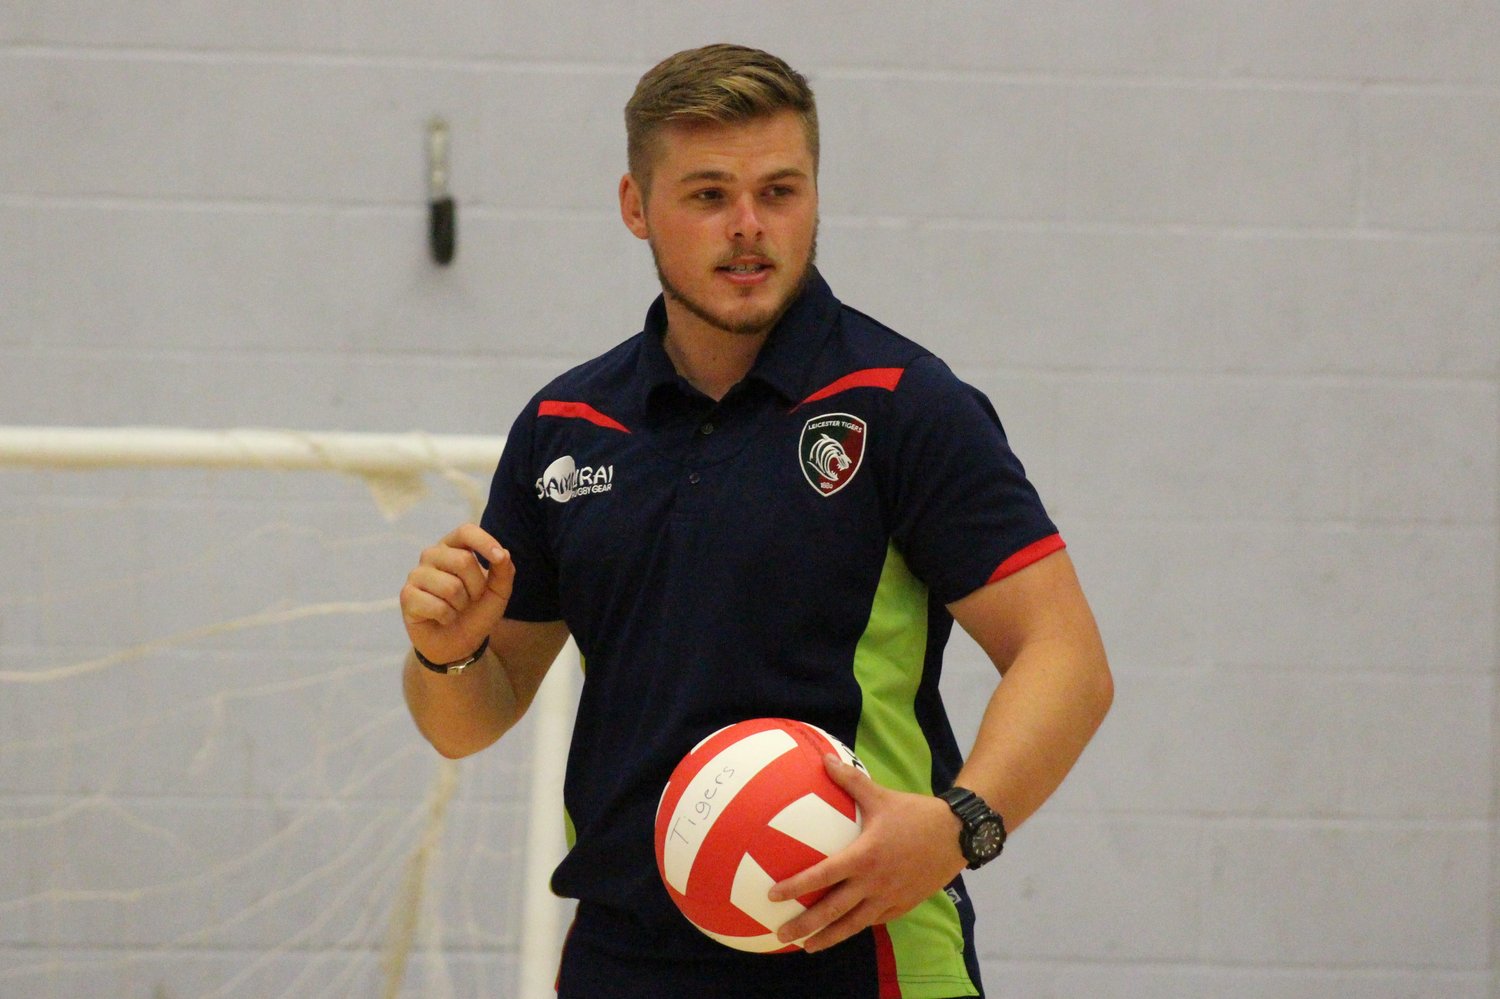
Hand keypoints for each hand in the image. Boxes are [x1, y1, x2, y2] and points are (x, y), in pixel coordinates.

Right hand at [400, 523, 514, 664]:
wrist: (458, 644)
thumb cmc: (477, 612)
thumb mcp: (498, 593)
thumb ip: (504, 572)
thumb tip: (504, 553)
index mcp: (454, 547)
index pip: (466, 531)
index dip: (484, 542)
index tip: (499, 558)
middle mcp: (432, 555)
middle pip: (463, 560)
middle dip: (477, 587)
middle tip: (472, 599)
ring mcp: (417, 574)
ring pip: (450, 586)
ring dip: (461, 605)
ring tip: (456, 609)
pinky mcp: (407, 596)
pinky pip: (436, 605)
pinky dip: (447, 617)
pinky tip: (442, 618)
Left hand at [768, 755, 966, 952]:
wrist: (957, 834)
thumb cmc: (916, 813)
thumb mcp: (881, 795)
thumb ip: (850, 780)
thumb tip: (824, 759)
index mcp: (864, 856)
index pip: (823, 876)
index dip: (796, 887)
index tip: (773, 895)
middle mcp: (874, 882)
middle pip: (833, 911)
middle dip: (805, 925)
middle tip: (781, 935)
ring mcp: (890, 898)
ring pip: (854, 925)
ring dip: (828, 937)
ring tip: (808, 946)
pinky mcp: (904, 905)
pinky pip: (875, 921)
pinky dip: (856, 927)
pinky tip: (843, 931)